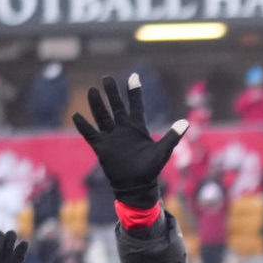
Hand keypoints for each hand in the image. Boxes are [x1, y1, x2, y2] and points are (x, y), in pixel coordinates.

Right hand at [70, 73, 186, 209]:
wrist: (137, 187)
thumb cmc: (151, 170)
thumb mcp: (163, 152)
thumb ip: (172, 136)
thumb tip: (186, 122)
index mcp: (138, 128)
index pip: (136, 105)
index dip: (134, 92)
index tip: (133, 75)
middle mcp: (123, 129)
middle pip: (116, 107)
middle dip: (112, 93)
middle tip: (106, 78)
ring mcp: (111, 137)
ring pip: (102, 117)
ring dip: (97, 105)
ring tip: (92, 91)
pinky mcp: (101, 147)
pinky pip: (90, 134)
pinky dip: (83, 126)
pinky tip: (77, 116)